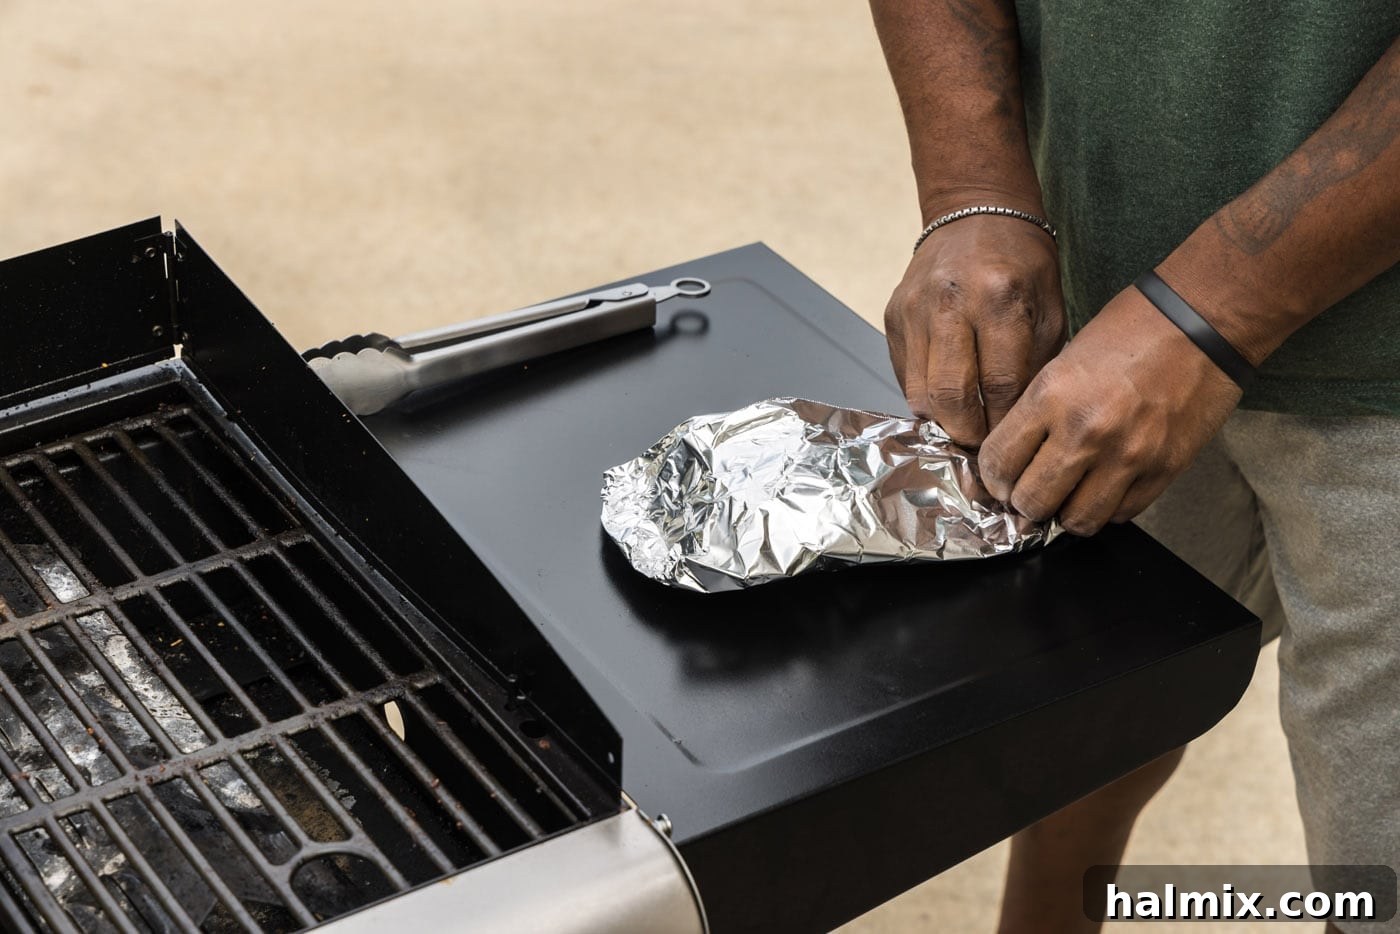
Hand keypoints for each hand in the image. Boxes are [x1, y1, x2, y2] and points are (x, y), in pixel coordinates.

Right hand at [884, 215, 1065, 446]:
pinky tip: (946, 397)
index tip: (1011, 443)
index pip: (999, 384)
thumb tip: (1019, 425)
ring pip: (919, 392)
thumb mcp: (1049, 309)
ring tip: (964, 426)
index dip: (1004, 425)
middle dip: (967, 432)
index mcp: (998, 297)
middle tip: (982, 445)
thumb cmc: (1022, 264)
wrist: (975, 214)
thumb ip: (1035, 366)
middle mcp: (950, 302)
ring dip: (942, 419)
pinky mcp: (892, 316)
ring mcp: (914, 309)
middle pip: (950, 396)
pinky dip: (925, 394)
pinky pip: (905, 375)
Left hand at [978, 285, 1243, 535]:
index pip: (999, 463)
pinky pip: (1121, 514)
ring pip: (1076, 521)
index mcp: (1052, 396)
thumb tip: (1015, 454)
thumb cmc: (1132, 329)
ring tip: (1069, 493)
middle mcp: (1086, 432)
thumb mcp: (1064, 357)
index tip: (1001, 476)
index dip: (993, 477)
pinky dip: (1107, 507)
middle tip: (1031, 489)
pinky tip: (1105, 486)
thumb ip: (1038, 409)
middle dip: (1024, 501)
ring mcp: (1127, 456)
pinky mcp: (1163, 471)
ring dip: (1066, 512)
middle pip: (1031, 503)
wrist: (1205, 322)